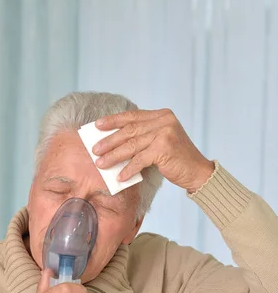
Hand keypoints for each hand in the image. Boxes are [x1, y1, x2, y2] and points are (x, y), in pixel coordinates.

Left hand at [92, 109, 214, 192]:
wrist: (197, 172)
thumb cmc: (176, 159)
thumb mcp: (160, 141)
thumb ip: (143, 136)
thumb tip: (113, 141)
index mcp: (162, 115)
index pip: (132, 116)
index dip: (113, 121)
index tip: (97, 126)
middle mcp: (164, 121)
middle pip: (129, 130)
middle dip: (109, 141)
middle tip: (95, 150)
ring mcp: (165, 134)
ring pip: (132, 145)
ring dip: (114, 156)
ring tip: (101, 164)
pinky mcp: (164, 149)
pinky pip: (140, 160)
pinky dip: (128, 169)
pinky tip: (119, 177)